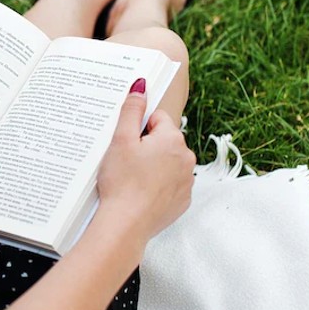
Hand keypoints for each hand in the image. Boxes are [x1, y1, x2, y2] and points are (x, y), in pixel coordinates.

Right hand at [95, 78, 194, 244]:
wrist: (125, 224)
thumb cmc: (121, 182)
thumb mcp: (121, 140)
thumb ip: (132, 110)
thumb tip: (141, 85)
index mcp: (173, 139)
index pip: (157, 119)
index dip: (138, 129)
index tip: (127, 144)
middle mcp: (187, 158)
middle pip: (164, 141)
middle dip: (147, 147)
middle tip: (126, 162)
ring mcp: (187, 182)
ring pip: (168, 163)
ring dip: (153, 166)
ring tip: (132, 179)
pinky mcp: (182, 201)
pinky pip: (170, 184)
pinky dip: (158, 186)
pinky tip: (140, 193)